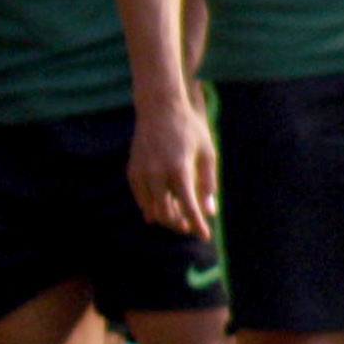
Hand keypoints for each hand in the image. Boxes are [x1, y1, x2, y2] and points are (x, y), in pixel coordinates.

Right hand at [128, 85, 217, 239]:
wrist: (159, 108)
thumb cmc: (188, 128)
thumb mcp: (207, 152)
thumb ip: (208, 183)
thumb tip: (210, 212)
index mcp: (179, 170)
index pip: (189, 208)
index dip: (198, 225)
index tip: (205, 236)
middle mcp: (157, 175)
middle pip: (168, 214)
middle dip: (180, 225)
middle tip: (190, 227)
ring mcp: (142, 174)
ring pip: (152, 210)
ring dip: (166, 219)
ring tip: (177, 220)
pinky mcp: (132, 171)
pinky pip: (141, 199)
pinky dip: (151, 208)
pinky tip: (160, 209)